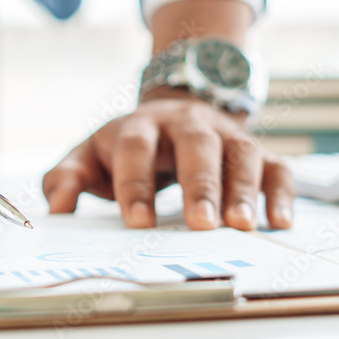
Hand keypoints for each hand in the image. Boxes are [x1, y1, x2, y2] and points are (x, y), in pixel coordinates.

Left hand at [42, 88, 293, 229]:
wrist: (171, 111)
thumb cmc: (125, 148)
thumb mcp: (89, 156)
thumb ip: (66, 179)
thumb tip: (56, 211)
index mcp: (139, 126)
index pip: (136, 149)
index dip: (136, 184)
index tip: (137, 222)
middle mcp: (186, 124)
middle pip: (196, 146)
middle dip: (200, 184)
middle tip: (202, 223)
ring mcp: (224, 135)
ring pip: (241, 154)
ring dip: (243, 190)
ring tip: (242, 226)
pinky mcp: (254, 150)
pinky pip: (276, 166)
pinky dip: (282, 193)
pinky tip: (280, 222)